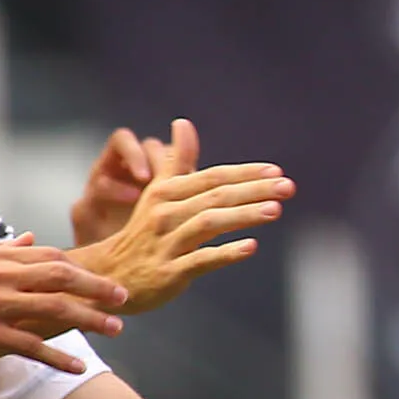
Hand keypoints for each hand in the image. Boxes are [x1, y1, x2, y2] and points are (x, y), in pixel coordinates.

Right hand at [0, 242, 129, 373]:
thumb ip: (3, 249)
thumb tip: (32, 238)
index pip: (52, 257)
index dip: (83, 270)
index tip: (106, 281)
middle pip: (62, 277)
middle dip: (98, 288)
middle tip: (124, 298)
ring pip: (54, 308)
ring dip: (89, 320)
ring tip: (114, 329)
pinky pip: (30, 345)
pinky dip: (57, 357)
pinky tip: (78, 367)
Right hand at [74, 135, 295, 314]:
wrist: (109, 274)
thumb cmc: (143, 232)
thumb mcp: (157, 193)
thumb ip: (177, 162)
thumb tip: (183, 123)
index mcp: (165, 193)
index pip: (212, 177)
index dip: (245, 173)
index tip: (277, 171)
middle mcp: (165, 214)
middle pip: (214, 197)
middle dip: (253, 190)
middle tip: (288, 187)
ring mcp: (167, 244)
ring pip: (208, 224)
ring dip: (243, 215)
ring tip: (275, 210)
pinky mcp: (169, 272)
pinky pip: (200, 260)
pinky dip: (225, 253)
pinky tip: (251, 247)